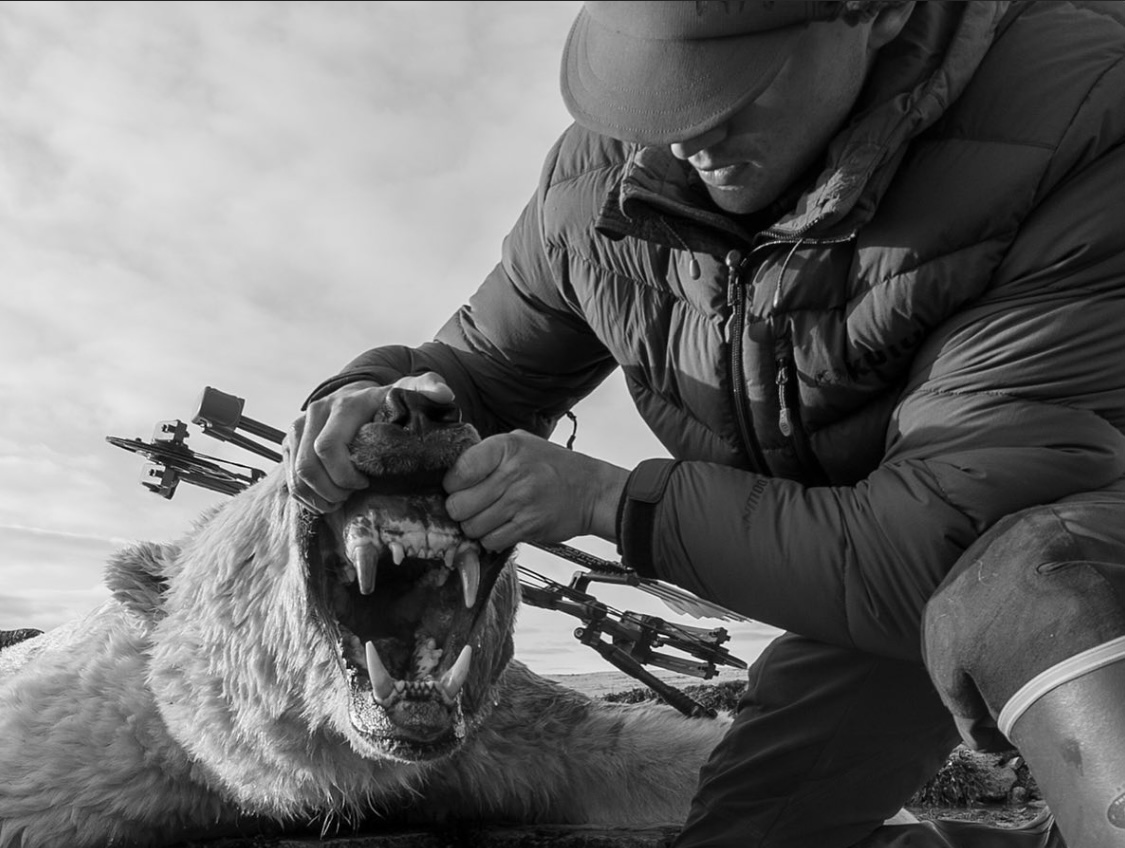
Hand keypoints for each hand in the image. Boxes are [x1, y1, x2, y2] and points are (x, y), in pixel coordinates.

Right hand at [285, 372, 453, 512]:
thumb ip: (428, 389)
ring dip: (317, 496)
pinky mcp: (290, 440)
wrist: (361, 393)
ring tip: (340, 501)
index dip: (343, 474)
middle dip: (330, 490)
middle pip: (308, 466)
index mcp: (345, 404)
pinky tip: (327, 499)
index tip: (364, 484)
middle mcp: (317, 412)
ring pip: (295, 474)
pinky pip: (289, 477)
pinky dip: (306, 495)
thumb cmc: (390, 401)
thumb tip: (444, 395)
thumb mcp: (410, 391)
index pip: (329, 447)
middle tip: (350, 497)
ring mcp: (299, 426)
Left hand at [442, 430, 628, 551]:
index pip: (458, 472)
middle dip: (459, 510)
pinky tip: (501, 528)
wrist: (592, 491)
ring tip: (488, 518)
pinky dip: (491, 539)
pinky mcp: (528, 526)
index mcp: (506, 448)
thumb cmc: (555, 467)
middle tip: (470, 507)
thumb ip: (489, 452)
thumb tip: (454, 469)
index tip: (459, 487)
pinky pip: (491, 541)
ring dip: (475, 527)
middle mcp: (512, 473)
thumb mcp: (522, 443)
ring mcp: (521, 501)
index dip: (452, 485)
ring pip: (472, 527)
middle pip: (459, 505)